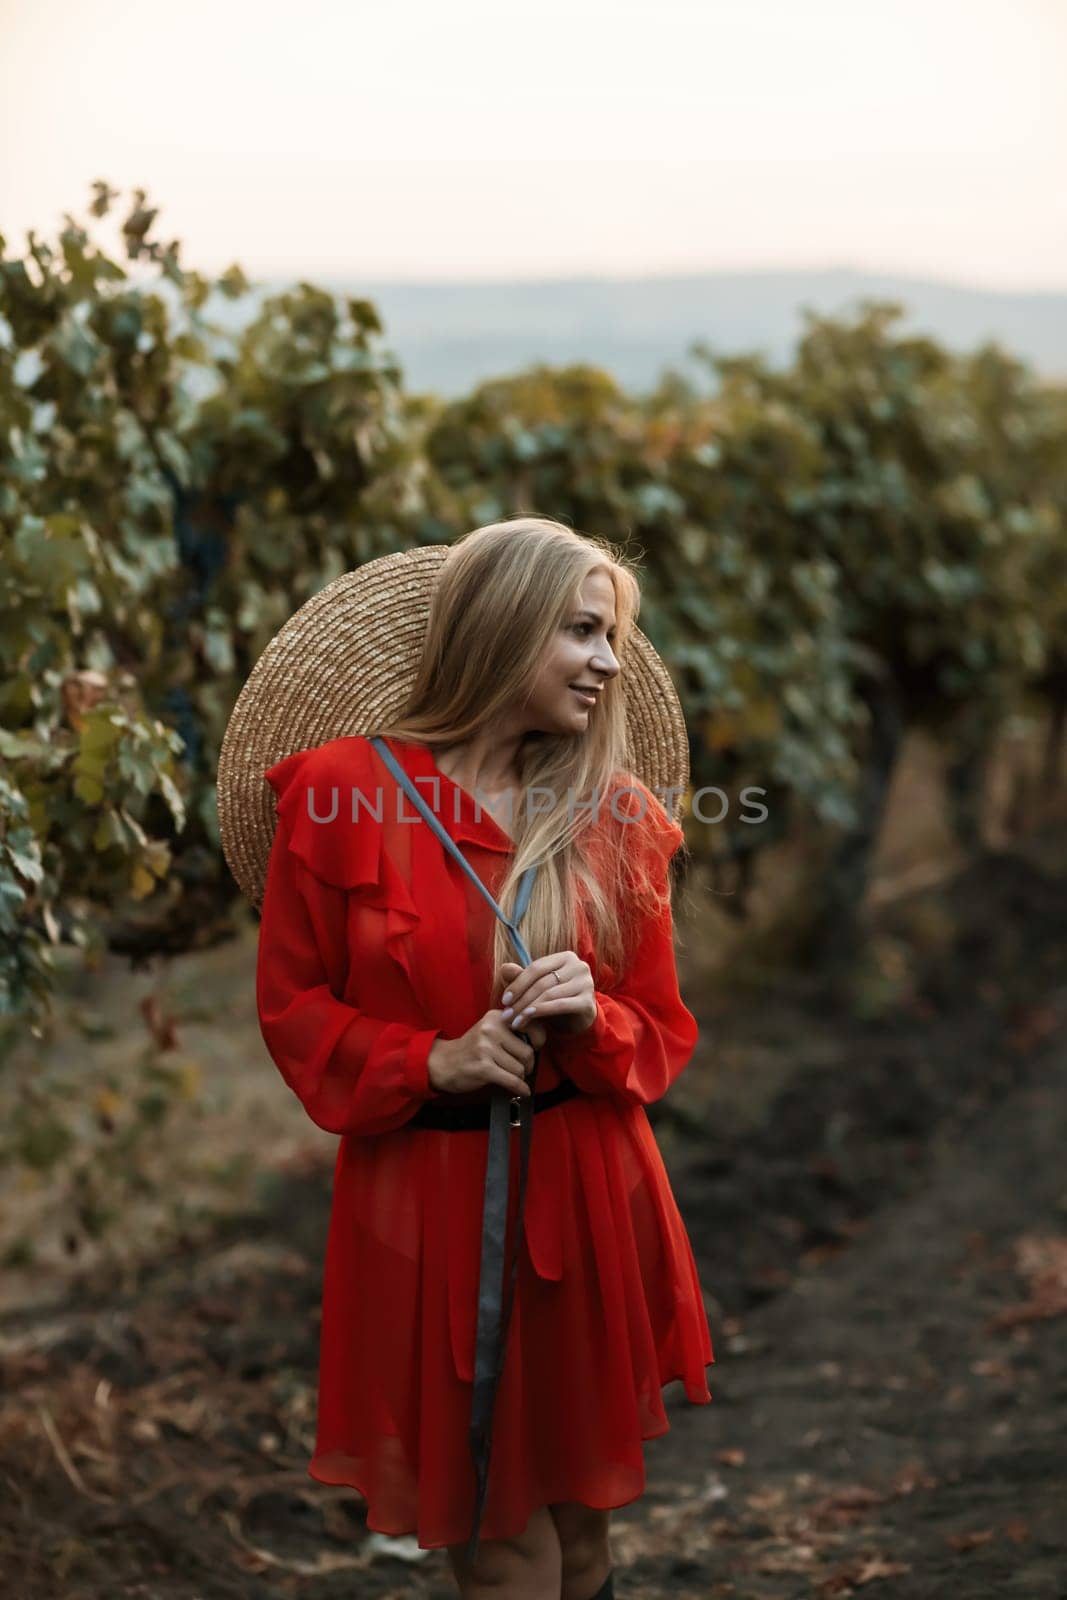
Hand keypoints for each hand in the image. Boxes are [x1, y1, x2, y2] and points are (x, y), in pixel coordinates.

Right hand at [427, 1007, 546, 1097]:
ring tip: (512, 1076)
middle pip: (527, 1052)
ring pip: (520, 1068)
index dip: (539, 1040)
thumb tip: (541, 1040)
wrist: (443, 1063)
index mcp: (496, 1017)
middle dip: (528, 1065)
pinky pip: (512, 1080)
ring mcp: (486, 1048)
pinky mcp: (483, 1067)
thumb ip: (511, 1031)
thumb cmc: (472, 1050)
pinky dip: (519, 1088)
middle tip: (522, 1069)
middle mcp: (491, 1029)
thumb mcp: (490, 1030)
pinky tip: (522, 1091)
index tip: (535, 1048)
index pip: (531, 1026)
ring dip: (520, 1077)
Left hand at [498, 953, 597, 1038]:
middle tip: (506, 1015)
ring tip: (514, 1021)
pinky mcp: (588, 1002)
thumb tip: (504, 967)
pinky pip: (560, 1005)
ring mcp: (586, 983)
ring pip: (549, 994)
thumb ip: (521, 977)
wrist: (578, 1020)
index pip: (536, 967)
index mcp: (566, 957)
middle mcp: (579, 966)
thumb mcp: (537, 988)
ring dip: (528, 1008)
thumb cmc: (555, 999)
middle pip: (542, 982)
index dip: (518, 983)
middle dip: (521, 999)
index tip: (504, 1000)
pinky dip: (542, 1011)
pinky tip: (528, 1017)